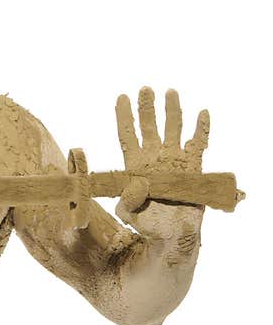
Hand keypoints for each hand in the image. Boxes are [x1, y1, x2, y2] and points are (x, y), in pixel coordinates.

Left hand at [114, 86, 206, 239]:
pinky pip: (199, 144)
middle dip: (147, 108)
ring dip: (172, 111)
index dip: (124, 116)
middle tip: (146, 88)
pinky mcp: (194, 167)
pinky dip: (201, 128)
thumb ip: (128, 200)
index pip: (128, 135)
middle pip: (150, 127)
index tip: (121, 96)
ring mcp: (175, 160)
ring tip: (170, 91)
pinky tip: (202, 113)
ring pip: (173, 129)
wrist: (173, 235)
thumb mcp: (130, 213)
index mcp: (136, 166)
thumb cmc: (148, 225)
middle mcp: (155, 158)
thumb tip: (135, 186)